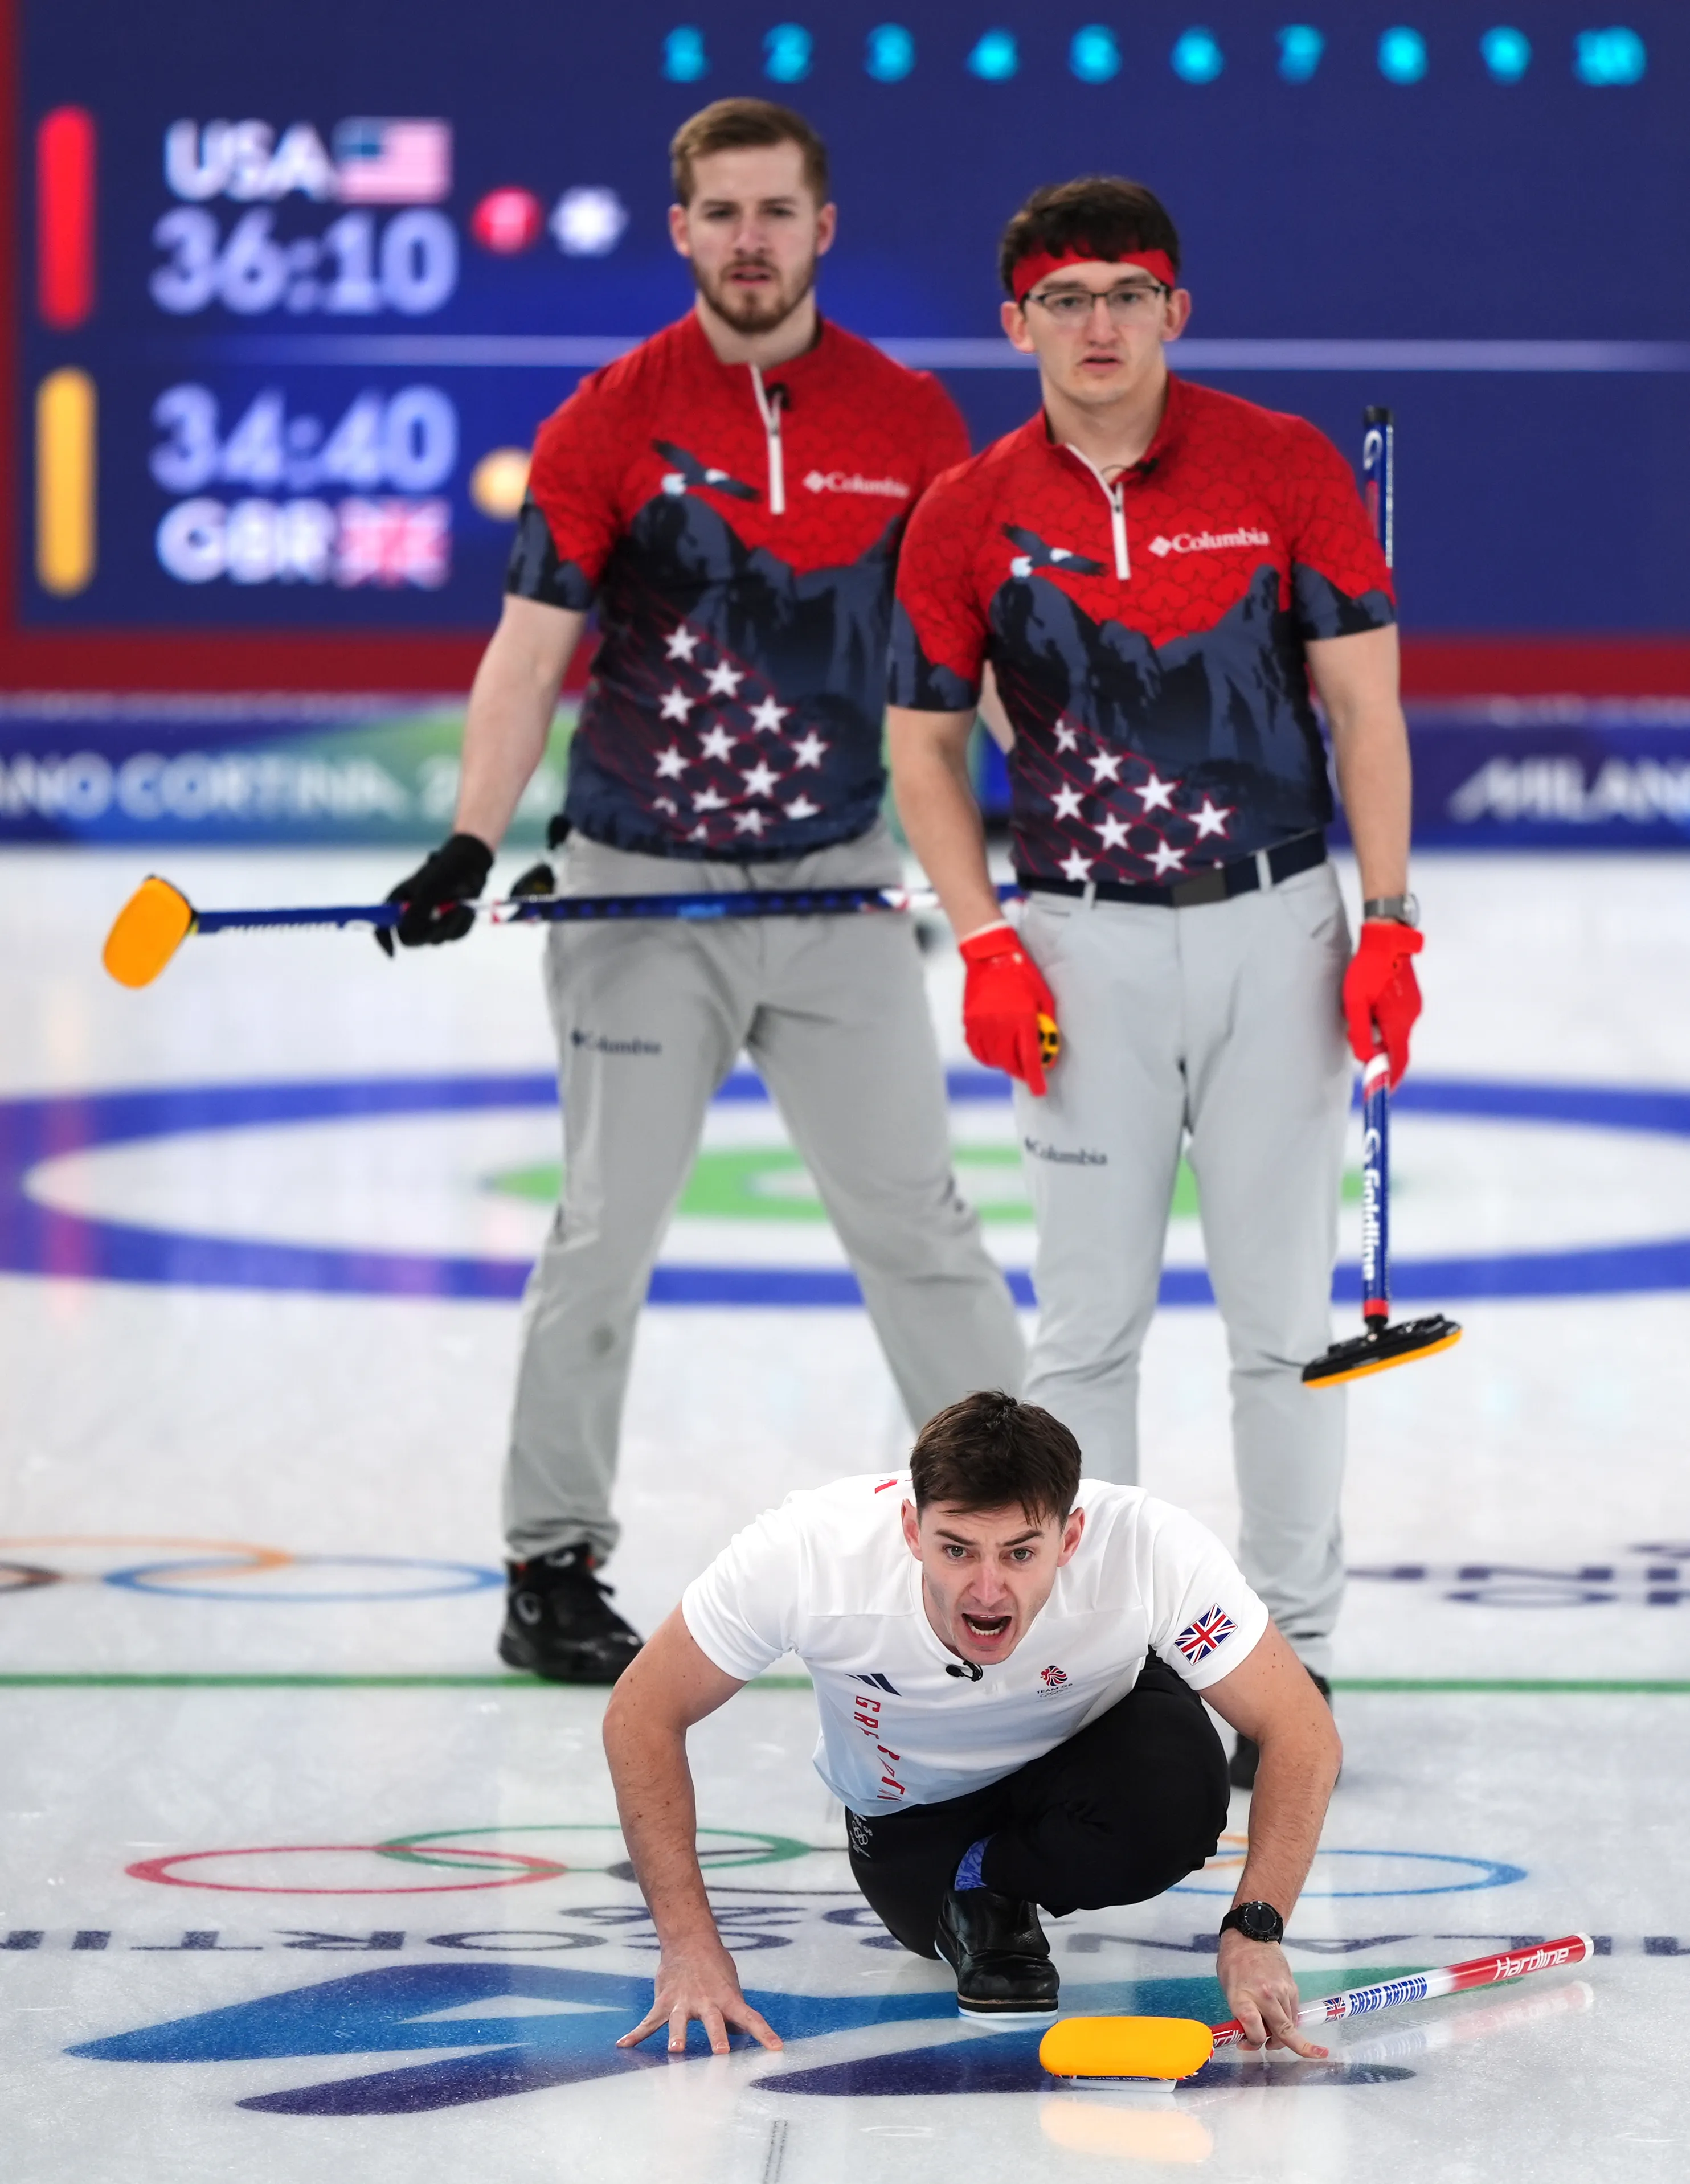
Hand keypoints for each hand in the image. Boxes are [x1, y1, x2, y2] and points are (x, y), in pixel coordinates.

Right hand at [375, 832, 493, 956]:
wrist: (469, 866)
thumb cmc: (443, 872)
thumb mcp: (427, 889)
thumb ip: (416, 912)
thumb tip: (409, 933)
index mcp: (398, 904)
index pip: (382, 927)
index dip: (384, 940)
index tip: (393, 952)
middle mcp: (412, 916)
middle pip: (411, 939)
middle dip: (428, 931)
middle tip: (443, 918)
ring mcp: (431, 923)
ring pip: (435, 939)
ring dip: (449, 924)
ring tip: (459, 905)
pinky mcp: (449, 927)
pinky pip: (453, 936)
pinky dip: (461, 924)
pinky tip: (465, 909)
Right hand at [617, 1935, 782, 2056]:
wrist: (689, 1939)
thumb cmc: (715, 1968)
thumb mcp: (730, 1987)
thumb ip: (734, 2014)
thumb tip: (740, 2037)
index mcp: (728, 1998)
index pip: (751, 2018)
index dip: (765, 2034)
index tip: (778, 2049)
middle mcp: (707, 2001)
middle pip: (714, 2021)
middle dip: (718, 2037)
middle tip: (722, 2052)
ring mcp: (683, 2002)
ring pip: (680, 2021)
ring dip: (677, 2036)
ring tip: (675, 2051)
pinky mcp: (664, 2001)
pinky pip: (649, 2021)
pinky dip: (635, 2034)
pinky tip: (623, 2045)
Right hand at [960, 921, 1058, 1095]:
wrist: (990, 955)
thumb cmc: (1022, 973)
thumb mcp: (1043, 996)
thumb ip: (1045, 1022)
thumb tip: (1046, 1048)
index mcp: (1022, 1017)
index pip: (1029, 1056)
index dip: (1035, 1077)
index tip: (1039, 1090)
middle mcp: (1000, 1024)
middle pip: (1010, 1062)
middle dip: (1021, 1071)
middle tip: (1028, 1072)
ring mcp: (982, 1024)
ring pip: (993, 1059)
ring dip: (1005, 1063)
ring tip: (1012, 1059)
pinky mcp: (969, 1022)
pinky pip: (977, 1050)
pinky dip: (988, 1056)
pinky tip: (995, 1053)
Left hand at [1216, 1930, 1327, 2057]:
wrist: (1252, 1936)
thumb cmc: (1233, 1963)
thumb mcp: (1229, 1990)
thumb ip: (1241, 2013)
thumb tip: (1251, 2035)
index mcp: (1243, 1998)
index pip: (1254, 2031)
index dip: (1253, 2043)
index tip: (1247, 2044)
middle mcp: (1264, 1996)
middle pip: (1282, 2032)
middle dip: (1282, 2047)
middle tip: (1276, 2050)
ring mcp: (1281, 1992)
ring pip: (1290, 2024)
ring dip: (1284, 2033)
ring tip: (1272, 2031)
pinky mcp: (1292, 1987)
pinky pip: (1294, 2011)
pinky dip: (1289, 2019)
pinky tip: (1279, 2016)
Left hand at [1341, 919, 1422, 1086]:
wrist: (1387, 939)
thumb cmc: (1367, 970)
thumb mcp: (1355, 1003)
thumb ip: (1361, 1032)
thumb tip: (1365, 1059)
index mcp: (1398, 1022)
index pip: (1399, 1060)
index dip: (1392, 1077)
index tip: (1386, 1090)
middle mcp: (1410, 1017)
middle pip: (1396, 1046)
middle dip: (1379, 1051)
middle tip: (1361, 1043)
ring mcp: (1413, 1006)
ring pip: (1396, 1031)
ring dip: (1380, 1032)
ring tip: (1361, 1013)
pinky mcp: (1412, 997)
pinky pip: (1398, 1018)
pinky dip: (1385, 1021)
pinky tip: (1371, 1004)